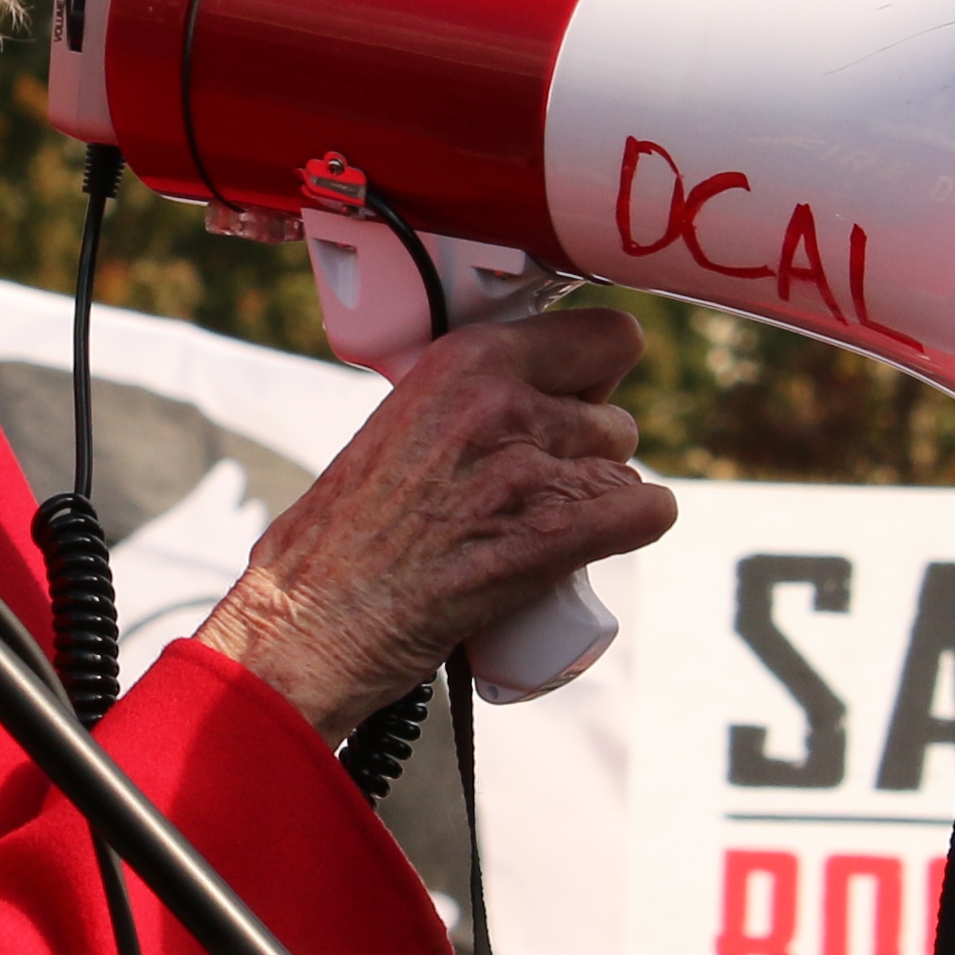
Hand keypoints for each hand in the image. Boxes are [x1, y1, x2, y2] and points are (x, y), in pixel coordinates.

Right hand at [195, 310, 675, 734]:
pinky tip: (594, 544)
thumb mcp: (400, 421)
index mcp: (464, 360)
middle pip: (617, 413)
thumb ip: (466, 400)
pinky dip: (631, 529)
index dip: (596, 377)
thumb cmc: (342, 535)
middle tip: (540, 482)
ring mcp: (529, 470)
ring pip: (626, 468)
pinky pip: (645, 512)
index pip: (603, 337)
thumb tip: (534, 395)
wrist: (309, 618)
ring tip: (540, 525)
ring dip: (598, 499)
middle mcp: (502, 403)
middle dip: (590, 449)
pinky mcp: (550, 537)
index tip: (578, 400)